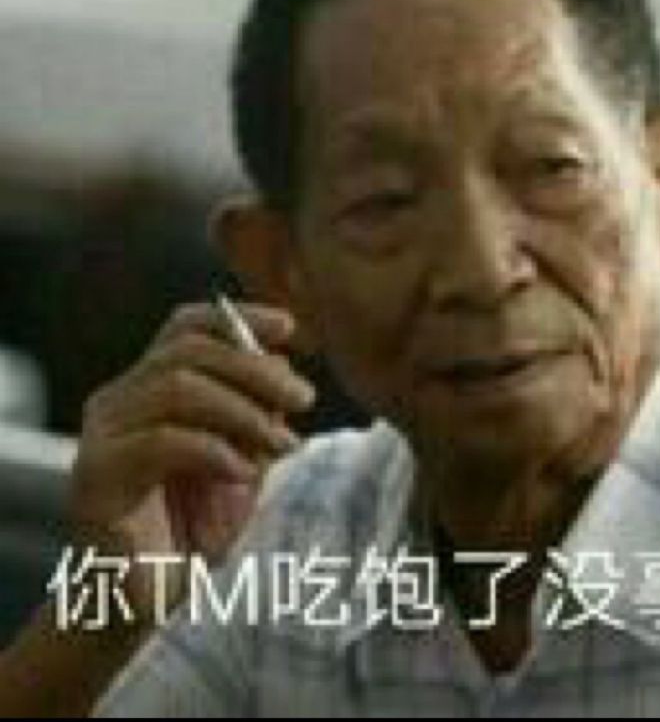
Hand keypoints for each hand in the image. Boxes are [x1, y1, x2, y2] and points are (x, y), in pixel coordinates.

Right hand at [69, 302, 315, 623]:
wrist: (149, 599)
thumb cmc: (195, 529)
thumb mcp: (242, 459)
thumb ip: (257, 415)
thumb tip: (283, 367)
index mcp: (149, 388)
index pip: (186, 327)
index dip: (238, 319)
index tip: (291, 328)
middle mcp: (119, 401)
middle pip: (187, 351)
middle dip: (255, 368)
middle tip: (305, 397)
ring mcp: (101, 435)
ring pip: (177, 387)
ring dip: (244, 411)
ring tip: (282, 443)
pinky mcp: (95, 475)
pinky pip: (162, 441)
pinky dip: (216, 450)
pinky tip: (244, 473)